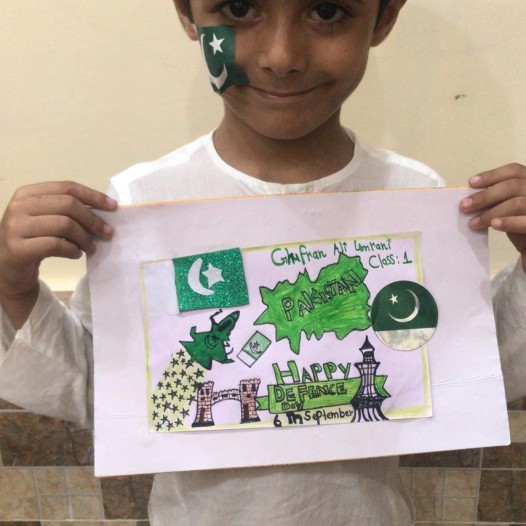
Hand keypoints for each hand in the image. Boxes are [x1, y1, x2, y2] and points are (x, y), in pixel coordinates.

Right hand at [0, 181, 116, 325]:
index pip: (67, 187)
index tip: (113, 207)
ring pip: (64, 224)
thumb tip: (105, 211)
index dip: (93, 196)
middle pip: (68, 204)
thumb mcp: (46, 219)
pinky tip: (76, 254)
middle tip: (106, 233)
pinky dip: (72, 250)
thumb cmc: (32, 240)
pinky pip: (55, 245)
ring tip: (91, 247)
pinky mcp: (17, 248)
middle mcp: (19, 206)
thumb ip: (68, 211)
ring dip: (84, 238)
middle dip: (92, 219)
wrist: (6, 268)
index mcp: (28, 193)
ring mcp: (15, 227)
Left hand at [459, 163, 525, 271]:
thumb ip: (496, 200)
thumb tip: (470, 198)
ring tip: (473, 223)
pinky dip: (508, 222)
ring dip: (491, 212)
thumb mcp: (507, 208)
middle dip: (485, 196)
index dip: (492, 175)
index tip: (470, 183)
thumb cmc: (518, 225)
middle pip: (513, 186)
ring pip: (517, 203)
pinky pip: (525, 222)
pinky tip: (494, 225)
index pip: (514, 171)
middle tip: (464, 206)